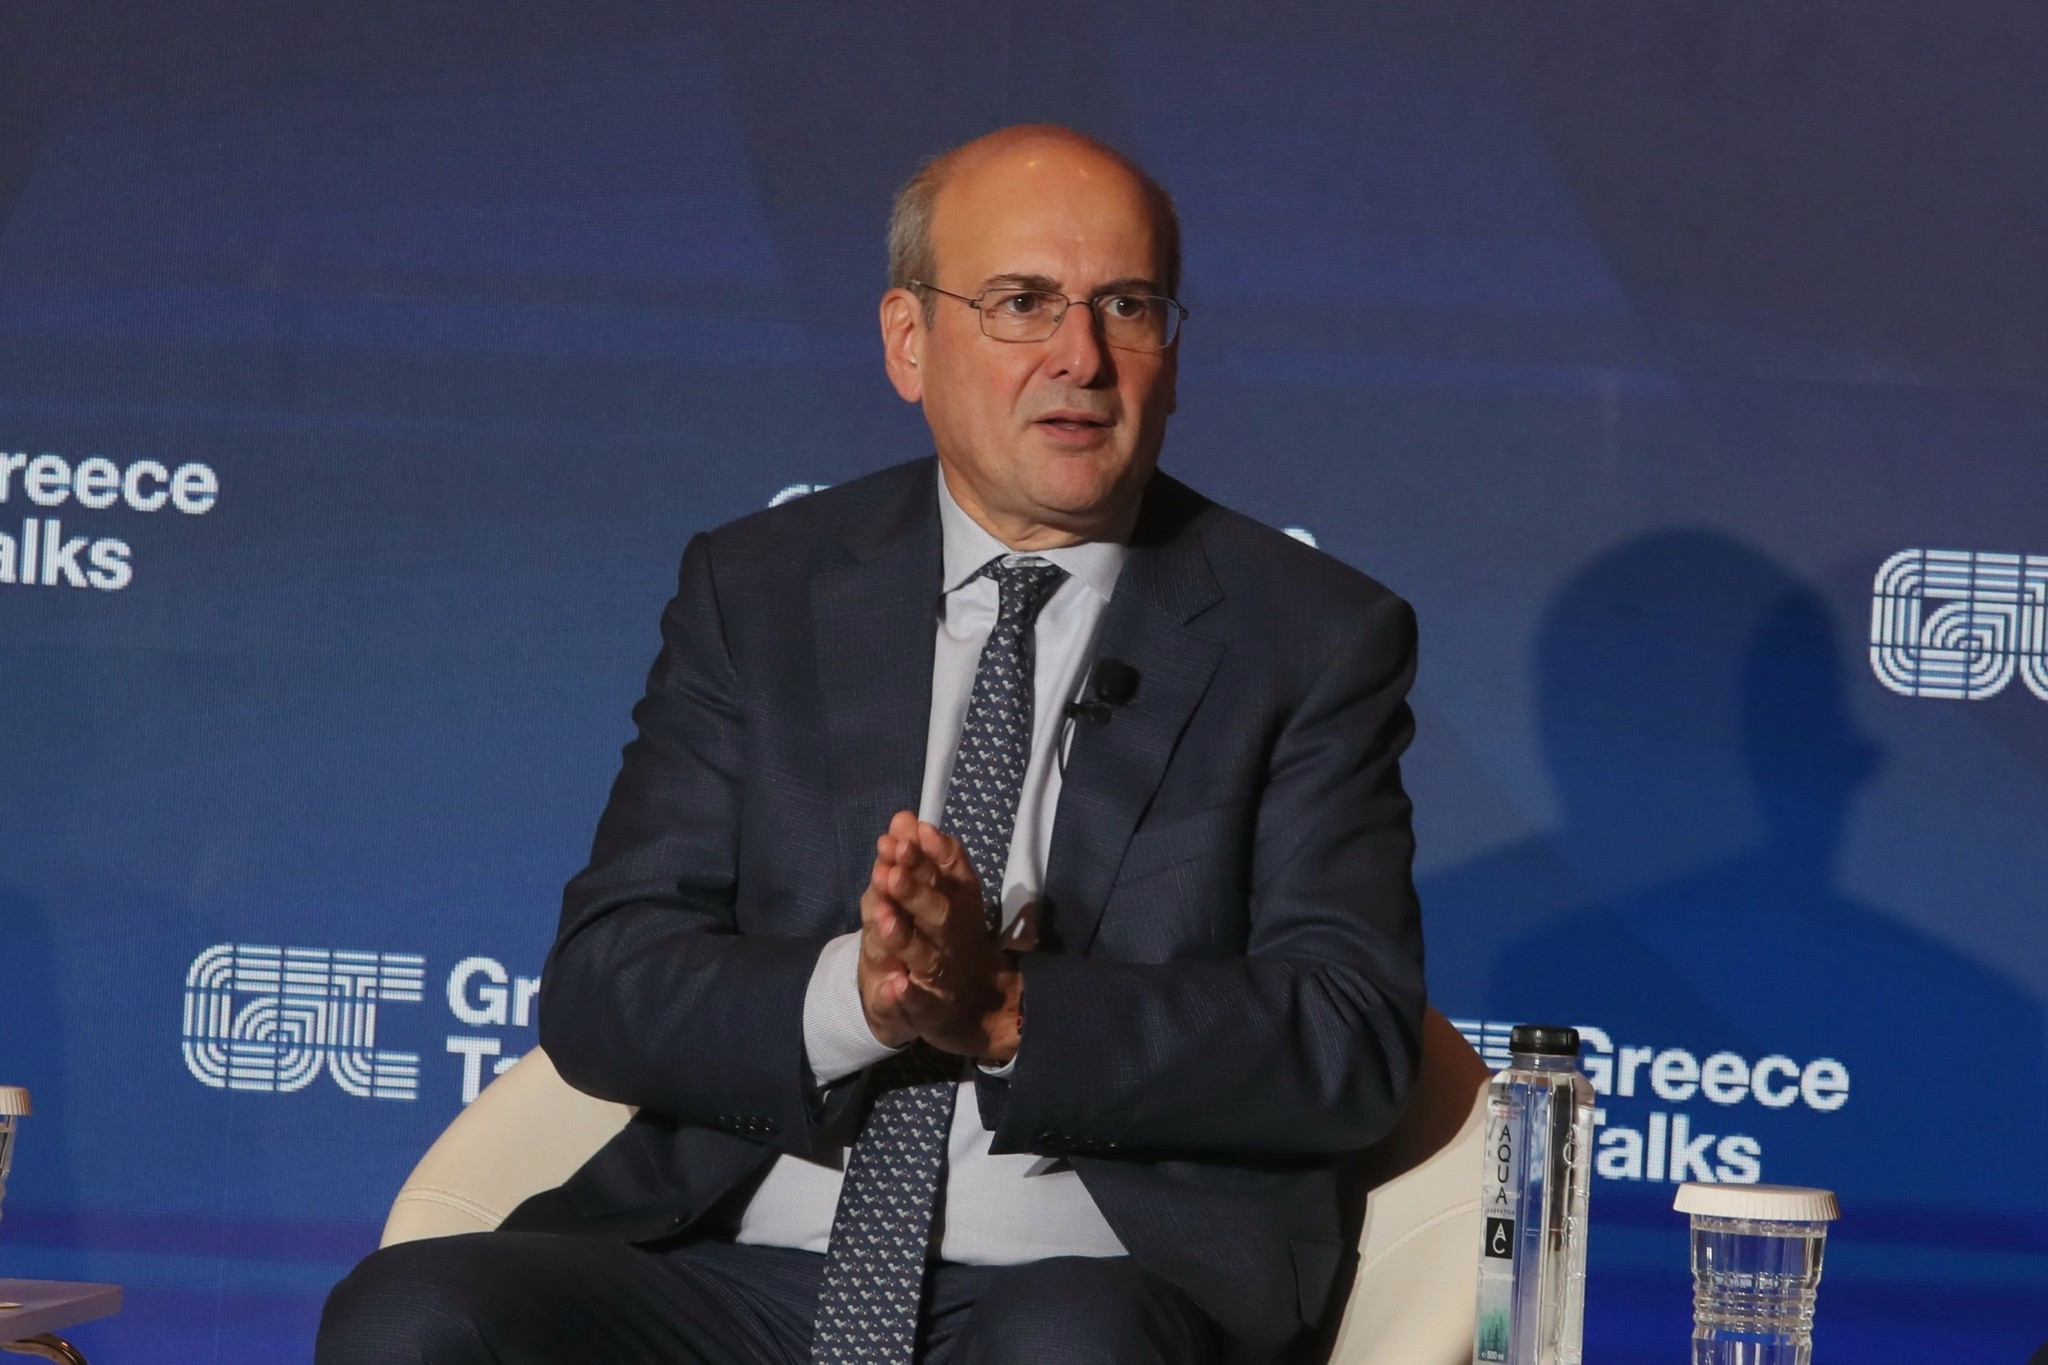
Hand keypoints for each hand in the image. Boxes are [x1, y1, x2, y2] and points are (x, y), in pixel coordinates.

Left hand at [857, 811, 1022, 1062]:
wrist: (981, 1007)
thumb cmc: (954, 938)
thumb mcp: (943, 895)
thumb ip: (923, 858)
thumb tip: (902, 817)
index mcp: (960, 905)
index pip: (952, 874)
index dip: (936, 852)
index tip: (916, 829)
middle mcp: (956, 936)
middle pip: (939, 910)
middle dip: (916, 886)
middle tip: (893, 860)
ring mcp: (943, 971)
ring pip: (925, 954)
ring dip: (904, 937)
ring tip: (883, 917)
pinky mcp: (931, 1007)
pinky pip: (920, 1002)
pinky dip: (909, 995)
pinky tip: (896, 986)